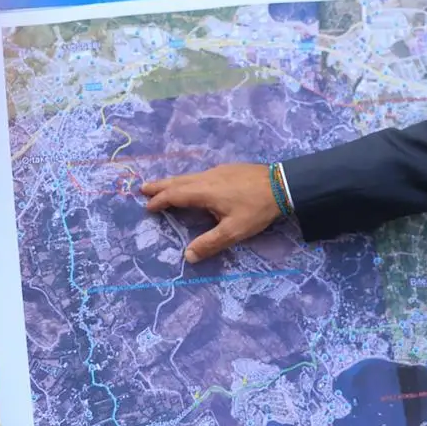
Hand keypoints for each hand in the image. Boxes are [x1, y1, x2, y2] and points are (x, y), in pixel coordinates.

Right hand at [141, 164, 280, 262]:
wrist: (283, 184)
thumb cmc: (257, 208)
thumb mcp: (234, 230)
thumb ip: (210, 243)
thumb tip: (188, 256)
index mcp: (204, 191)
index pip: (175, 195)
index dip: (160, 201)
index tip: (148, 208)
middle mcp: (208, 178)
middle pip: (178, 181)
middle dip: (160, 186)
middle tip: (143, 188)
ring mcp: (219, 171)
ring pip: (190, 176)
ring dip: (174, 182)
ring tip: (163, 186)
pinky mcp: (230, 169)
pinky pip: (201, 174)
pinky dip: (189, 179)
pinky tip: (195, 184)